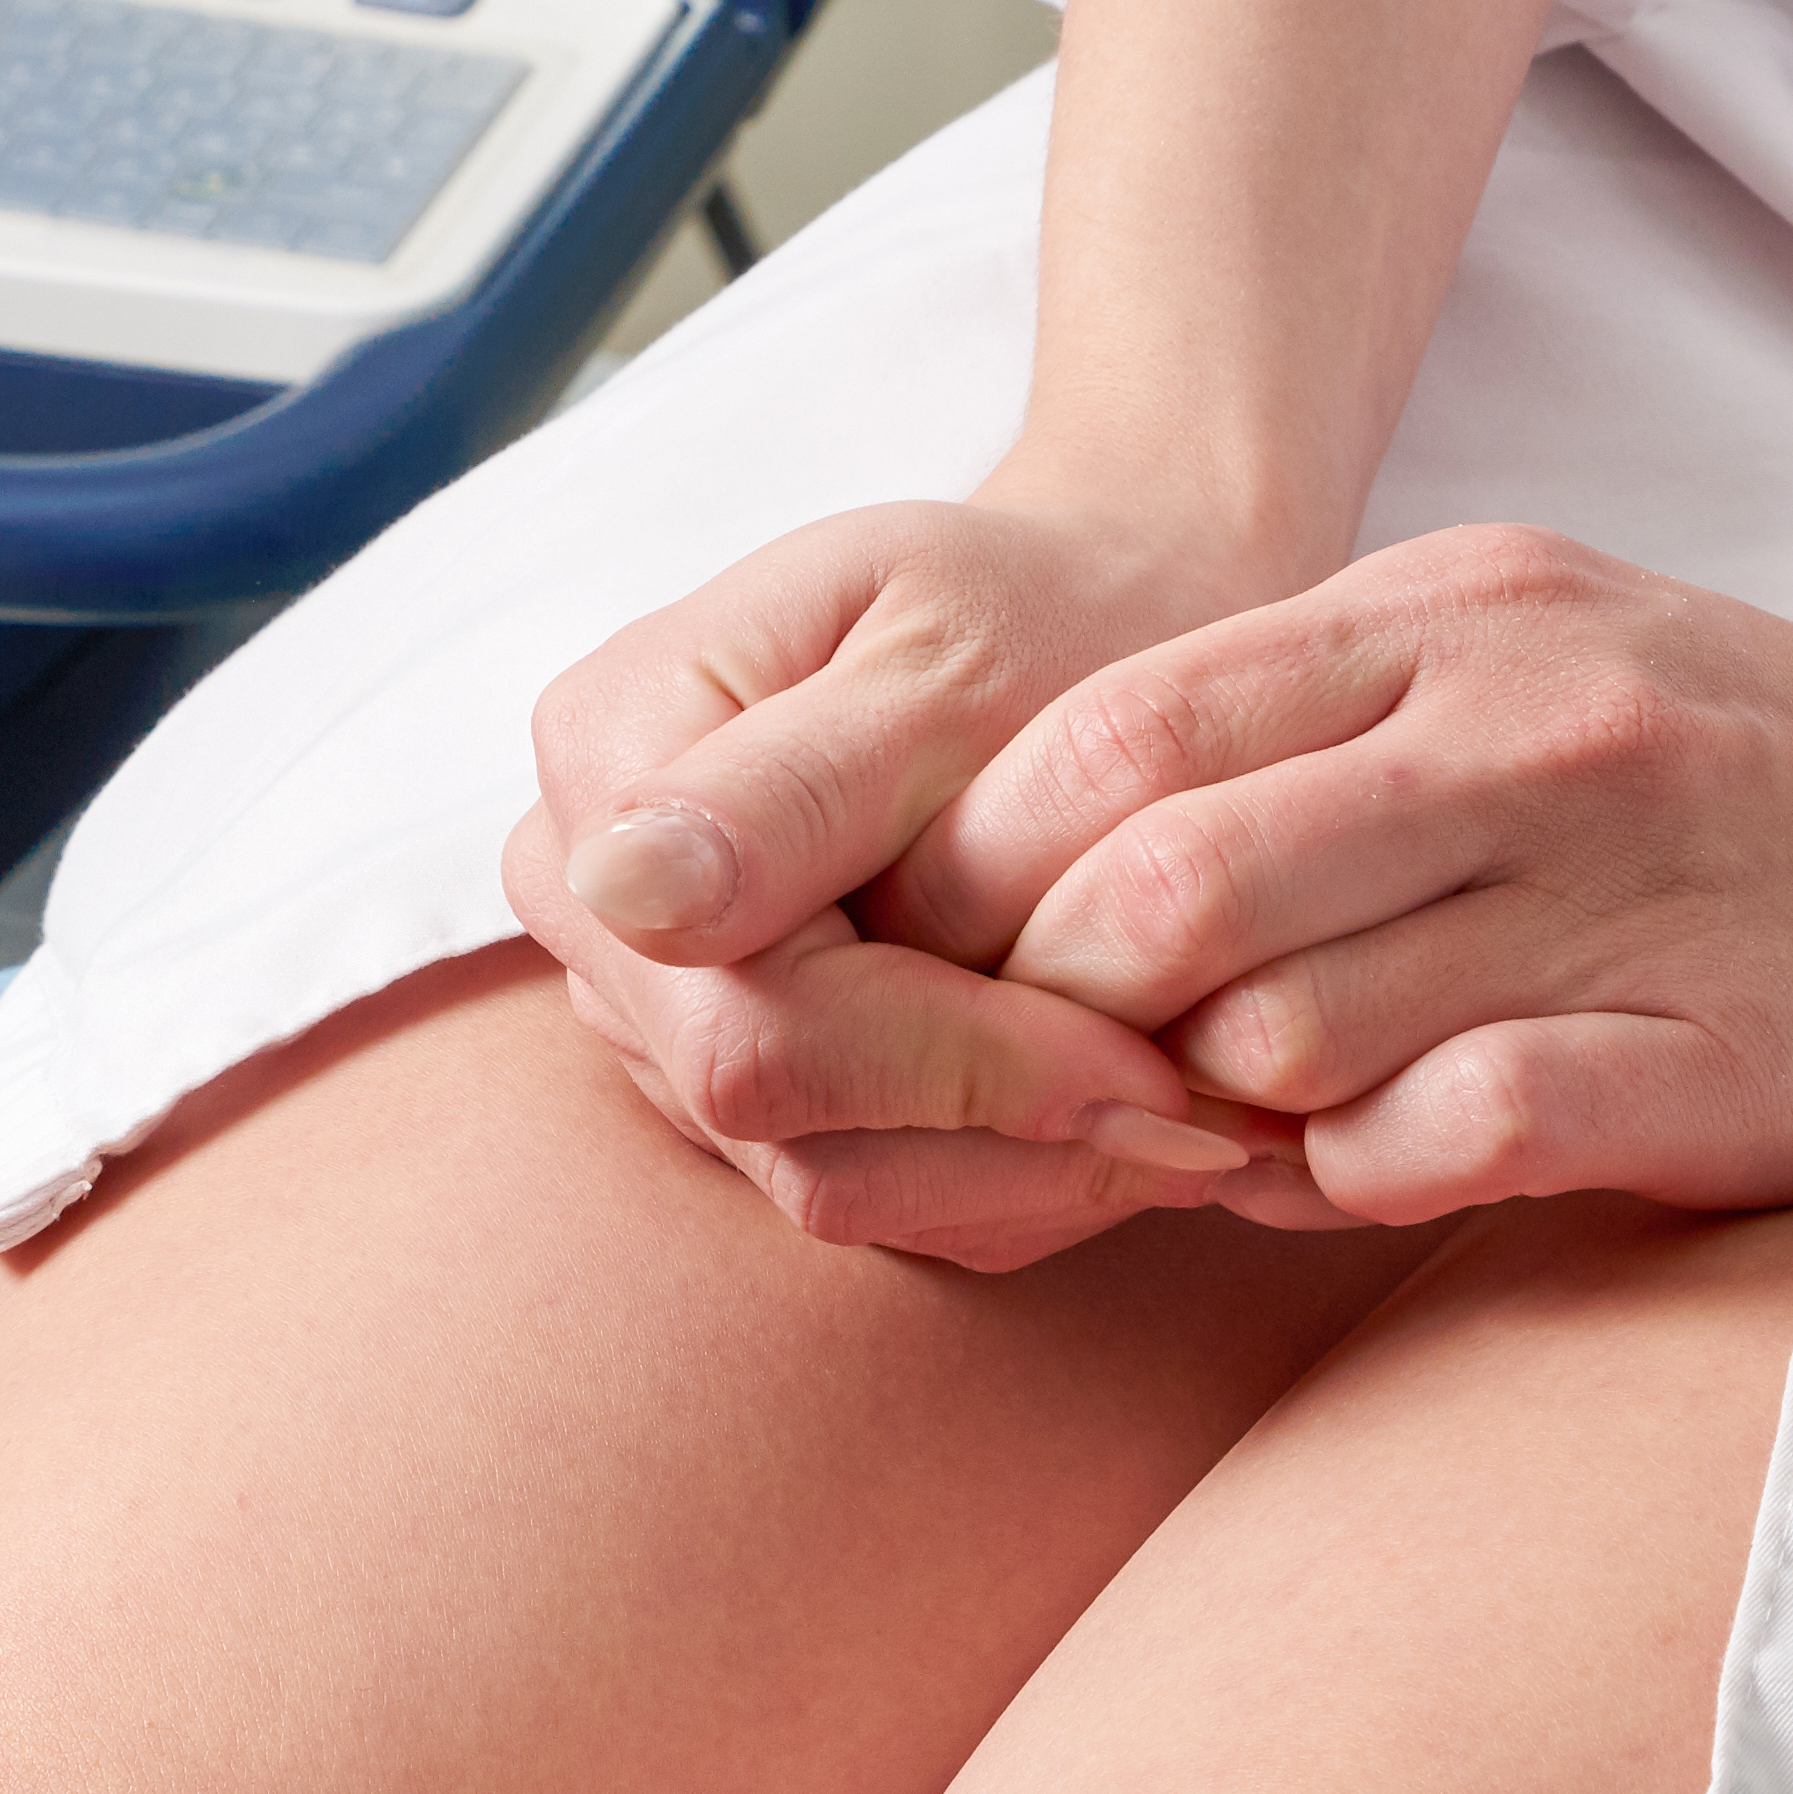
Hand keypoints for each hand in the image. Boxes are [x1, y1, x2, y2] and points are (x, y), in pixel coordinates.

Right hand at [507, 489, 1333, 1264]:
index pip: (750, 1011)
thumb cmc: (1036, 609)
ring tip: (1187, 1120)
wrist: (1077, 620)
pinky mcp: (724, 1074)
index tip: (1144, 1073)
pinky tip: (1123, 1120)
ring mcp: (646, 997)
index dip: (955, 1066)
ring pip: (816, 1175)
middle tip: (1201, 1121)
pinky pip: (860, 1184)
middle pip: (765, 1110)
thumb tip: (629, 891)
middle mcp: (591, 896)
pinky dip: (1008, 1175)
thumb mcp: (948, 653)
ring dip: (1020, 1172)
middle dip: (1001, 1129)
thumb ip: (799, 782)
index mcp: (608, 751)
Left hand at [878, 523, 1792, 1226]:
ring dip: (1209, 1117)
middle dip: (1064, 1011)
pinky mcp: (1719, 1054)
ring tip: (1224, 1137)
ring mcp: (1628, 889)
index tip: (966, 962)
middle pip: (1160, 880)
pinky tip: (1379, 1172)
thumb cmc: (1744, 777)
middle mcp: (1526, 727)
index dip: (989, 869)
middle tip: (1067, 1081)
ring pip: (1282, 1022)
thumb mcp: (1513, 671)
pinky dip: (1366, 1180)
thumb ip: (1299, 742)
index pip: (1109, 729)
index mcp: (1449, 616)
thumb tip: (1048, 886)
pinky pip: (1454, 1133)